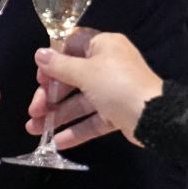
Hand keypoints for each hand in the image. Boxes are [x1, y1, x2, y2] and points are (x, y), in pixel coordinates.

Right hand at [26, 29, 163, 147]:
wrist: (154, 117)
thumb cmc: (117, 85)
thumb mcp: (85, 72)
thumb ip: (60, 65)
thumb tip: (39, 54)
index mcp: (103, 46)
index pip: (71, 46)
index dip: (53, 61)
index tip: (39, 78)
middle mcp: (108, 65)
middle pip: (72, 78)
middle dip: (50, 95)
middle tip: (34, 110)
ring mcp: (112, 91)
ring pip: (79, 101)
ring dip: (57, 115)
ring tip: (34, 130)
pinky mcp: (116, 113)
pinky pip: (92, 119)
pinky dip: (76, 129)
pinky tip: (57, 142)